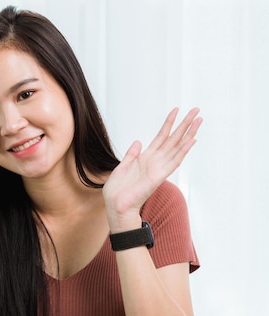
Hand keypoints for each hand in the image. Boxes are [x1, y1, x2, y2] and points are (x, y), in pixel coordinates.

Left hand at [103, 108, 202, 232]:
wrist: (116, 205)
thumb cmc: (118, 190)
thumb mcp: (122, 167)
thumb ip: (132, 154)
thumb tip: (138, 141)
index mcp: (146, 157)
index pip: (161, 137)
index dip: (168, 123)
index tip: (176, 110)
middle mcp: (155, 161)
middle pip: (174, 138)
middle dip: (185, 124)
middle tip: (197, 110)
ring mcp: (159, 167)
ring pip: (177, 146)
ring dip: (188, 133)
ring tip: (199, 120)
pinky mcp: (159, 175)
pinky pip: (174, 161)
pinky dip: (183, 150)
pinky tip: (191, 140)